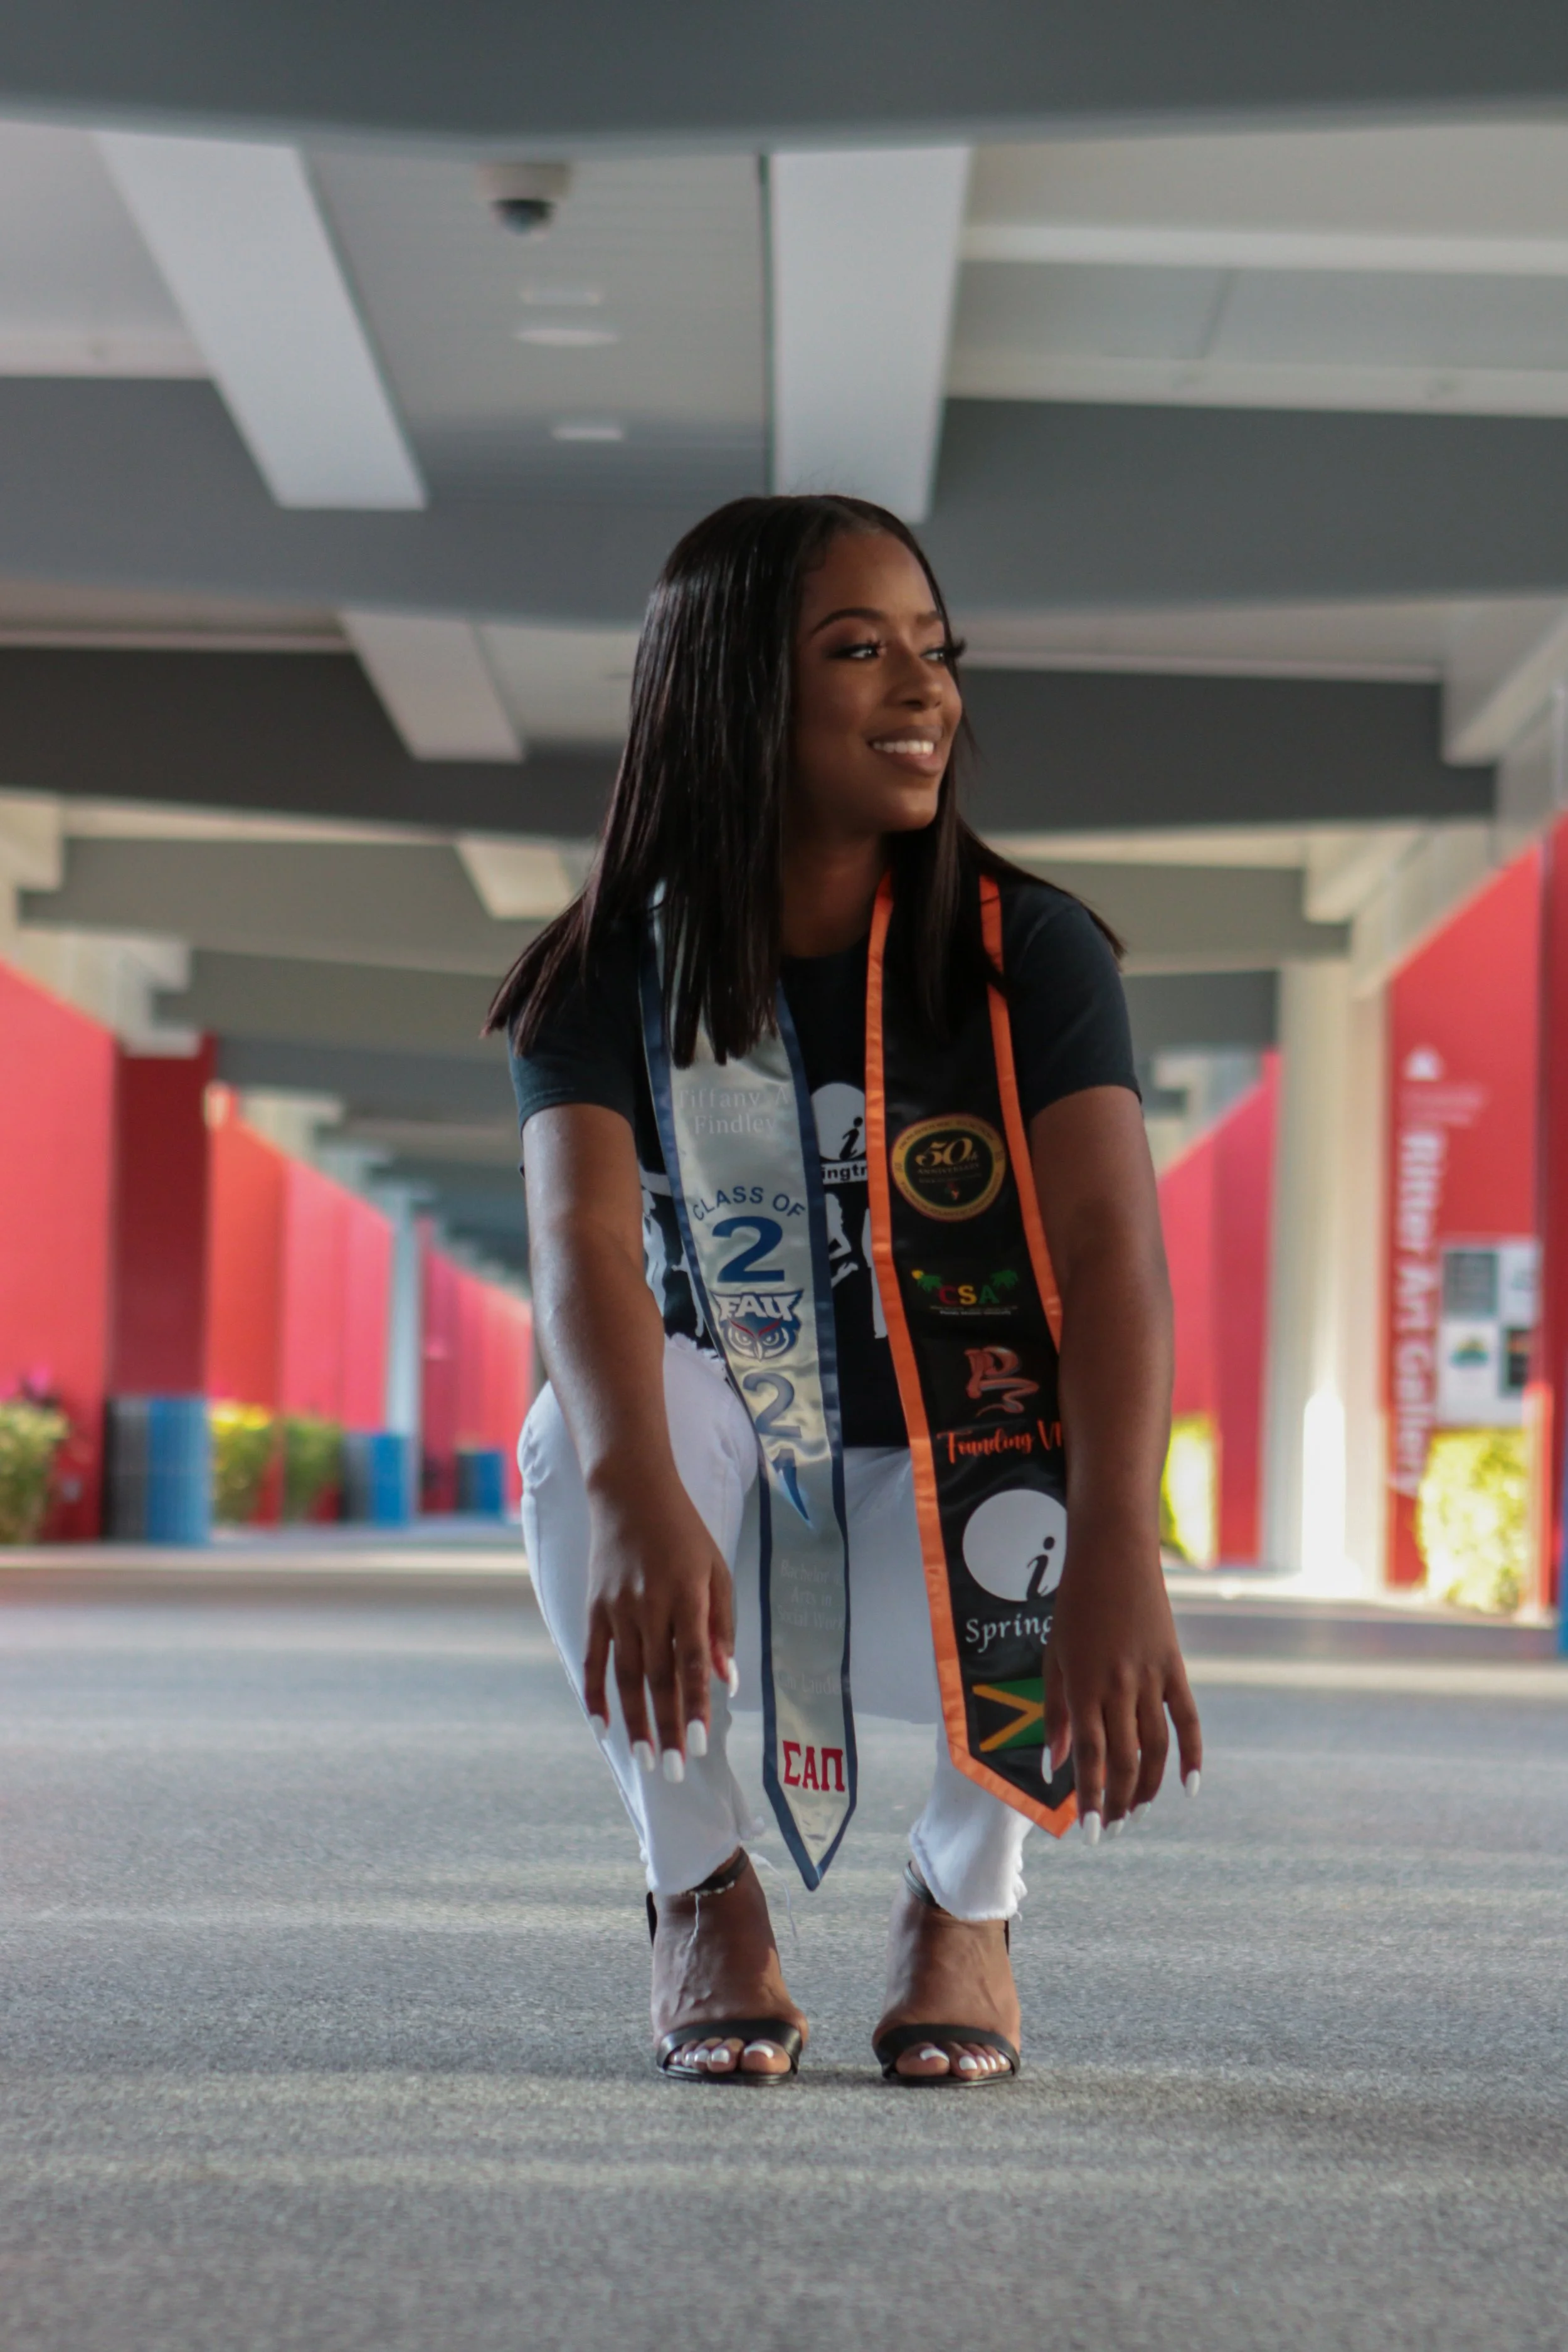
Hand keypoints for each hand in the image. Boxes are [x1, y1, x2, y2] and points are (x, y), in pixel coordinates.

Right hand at [581, 1479, 735, 1769]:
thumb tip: (728, 1680)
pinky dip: (596, 1694)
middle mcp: (650, 1605)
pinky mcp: (595, 1608)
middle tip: (674, 1771)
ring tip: (646, 1759)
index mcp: (688, 1595)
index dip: (697, 1705)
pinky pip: (594, 1659)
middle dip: (667, 1727)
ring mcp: (617, 1608)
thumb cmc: (685, 1534)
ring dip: (635, 1721)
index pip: (693, 1661)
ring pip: (626, 1676)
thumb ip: (722, 1625)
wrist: (630, 1493)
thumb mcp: (717, 1570)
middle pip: (658, 1678)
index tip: (701, 1745)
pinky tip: (603, 1726)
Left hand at [1042, 1528, 1201, 1831]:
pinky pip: (1187, 1718)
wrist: (1113, 1556)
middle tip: (1114, 1826)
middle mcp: (1118, 1687)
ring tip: (1139, 1812)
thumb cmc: (1074, 1607)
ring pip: (1155, 1747)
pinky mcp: (1174, 1666)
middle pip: (1124, 1759)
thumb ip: (1055, 1713)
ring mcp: (1151, 1678)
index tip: (1089, 1831)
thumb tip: (1053, 1765)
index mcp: (1082, 1686)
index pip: (1088, 1757)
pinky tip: (1190, 1786)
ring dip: (1149, 1786)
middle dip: (1118, 1800)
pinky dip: (1192, 1754)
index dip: (1090, 1798)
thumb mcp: (1054, 1657)